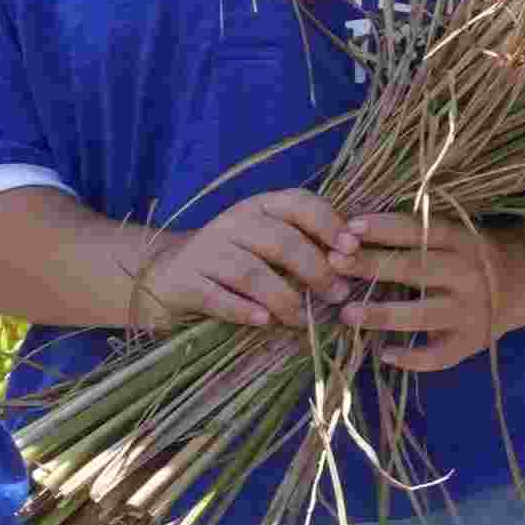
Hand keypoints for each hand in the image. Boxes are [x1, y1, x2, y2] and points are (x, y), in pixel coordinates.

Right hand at [137, 192, 351, 331]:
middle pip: (282, 242)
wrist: (165, 274)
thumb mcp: (270, 242)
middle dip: (316, 270)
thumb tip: (358, 256)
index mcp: (260, 206)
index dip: (329, 224)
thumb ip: (307, 242)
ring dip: (285, 298)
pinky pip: (217, 297)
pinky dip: (243, 310)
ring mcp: (204, 251)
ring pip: (252, 273)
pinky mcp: (183, 282)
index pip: (299, 203)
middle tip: (339, 295)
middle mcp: (232, 223)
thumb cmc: (236, 259)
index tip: (353, 249)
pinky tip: (264, 321)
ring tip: (306, 319)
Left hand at [338, 215, 520, 374]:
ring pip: (423, 314)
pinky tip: (386, 354)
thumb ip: (411, 236)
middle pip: (416, 269)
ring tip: (347, 314)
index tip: (350, 226)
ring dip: (382, 314)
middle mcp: (469, 275)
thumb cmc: (463, 257)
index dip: (385, 228)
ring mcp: (471, 310)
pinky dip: (412, 358)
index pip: (421, 231)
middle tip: (333, 264)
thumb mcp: (450, 237)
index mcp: (464, 242)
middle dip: (372, 265)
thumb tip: (348, 233)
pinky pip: (439, 355)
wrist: (518, 284)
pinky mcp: (471, 341)